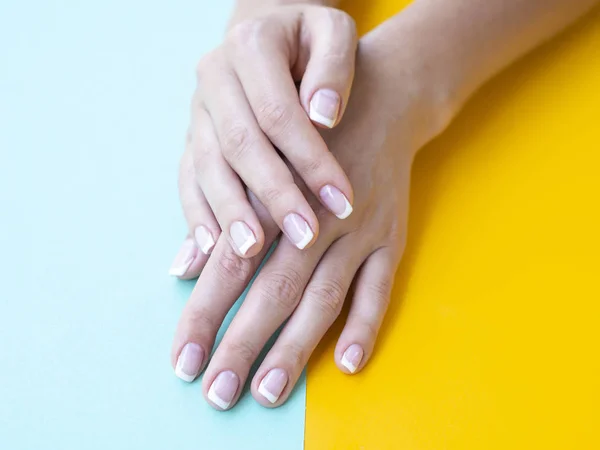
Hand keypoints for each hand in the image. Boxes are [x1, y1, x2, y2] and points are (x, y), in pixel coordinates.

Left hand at [170, 39, 445, 408]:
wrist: (383, 97)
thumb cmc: (307, 133)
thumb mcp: (260, 156)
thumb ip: (223, 212)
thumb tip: (182, 267)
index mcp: (275, 194)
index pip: (231, 263)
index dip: (205, 312)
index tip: (182, 361)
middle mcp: (316, 216)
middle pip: (275, 288)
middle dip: (243, 343)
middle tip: (218, 394)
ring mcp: (359, 229)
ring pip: (324, 296)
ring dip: (296, 346)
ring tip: (268, 391)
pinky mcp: (392, 235)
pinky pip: (382, 287)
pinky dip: (366, 324)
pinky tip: (348, 365)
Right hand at [181, 4, 357, 266]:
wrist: (270, 35)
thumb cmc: (310, 39)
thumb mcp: (334, 32)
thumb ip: (334, 66)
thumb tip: (324, 115)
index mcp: (250, 44)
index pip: (279, 113)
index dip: (311, 160)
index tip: (343, 202)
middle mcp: (214, 76)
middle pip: (240, 145)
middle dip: (274, 196)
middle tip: (305, 238)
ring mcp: (198, 109)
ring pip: (207, 166)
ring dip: (230, 213)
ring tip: (251, 252)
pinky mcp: (191, 136)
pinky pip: (187, 178)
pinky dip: (197, 214)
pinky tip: (208, 248)